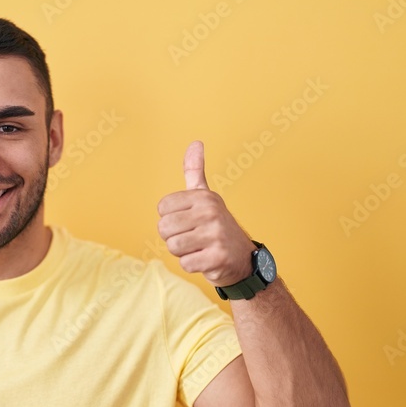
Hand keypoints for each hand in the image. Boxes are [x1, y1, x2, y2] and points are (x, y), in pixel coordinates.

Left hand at [156, 141, 255, 287]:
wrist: (243, 257)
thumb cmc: (216, 225)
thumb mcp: (206, 196)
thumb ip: (195, 171)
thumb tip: (196, 142)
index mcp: (204, 197)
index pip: (162, 208)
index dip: (170, 218)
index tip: (188, 220)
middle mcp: (211, 212)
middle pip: (164, 228)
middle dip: (173, 237)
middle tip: (192, 237)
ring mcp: (215, 235)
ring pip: (173, 246)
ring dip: (182, 251)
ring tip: (199, 247)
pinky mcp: (217, 258)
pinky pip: (185, 264)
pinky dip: (192, 264)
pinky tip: (206, 259)